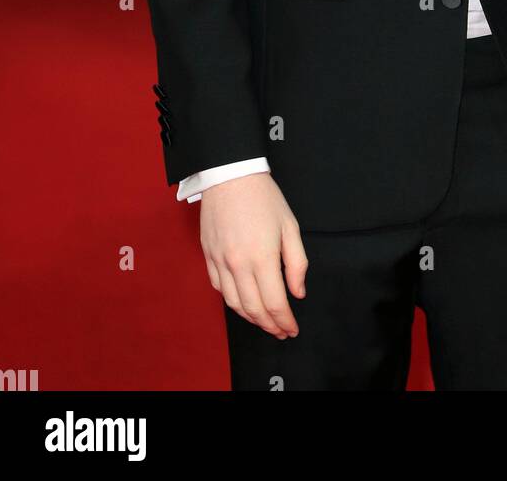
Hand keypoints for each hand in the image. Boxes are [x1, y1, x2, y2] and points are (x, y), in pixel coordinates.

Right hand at [200, 172, 307, 338]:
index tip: (292, 329)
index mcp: (262, 258)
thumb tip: (298, 292)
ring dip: (251, 318)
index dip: (285, 321)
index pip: (275, 303)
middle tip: (281, 331)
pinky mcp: (208, 256)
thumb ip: (296, 263)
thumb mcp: (290, 226)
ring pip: (234, 304)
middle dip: (269, 325)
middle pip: (254, 309)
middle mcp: (238, 265)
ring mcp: (220, 262)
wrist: (230, 175)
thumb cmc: (264, 197)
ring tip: (264, 321)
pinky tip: (243, 302)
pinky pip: (219, 288)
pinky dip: (232, 301)